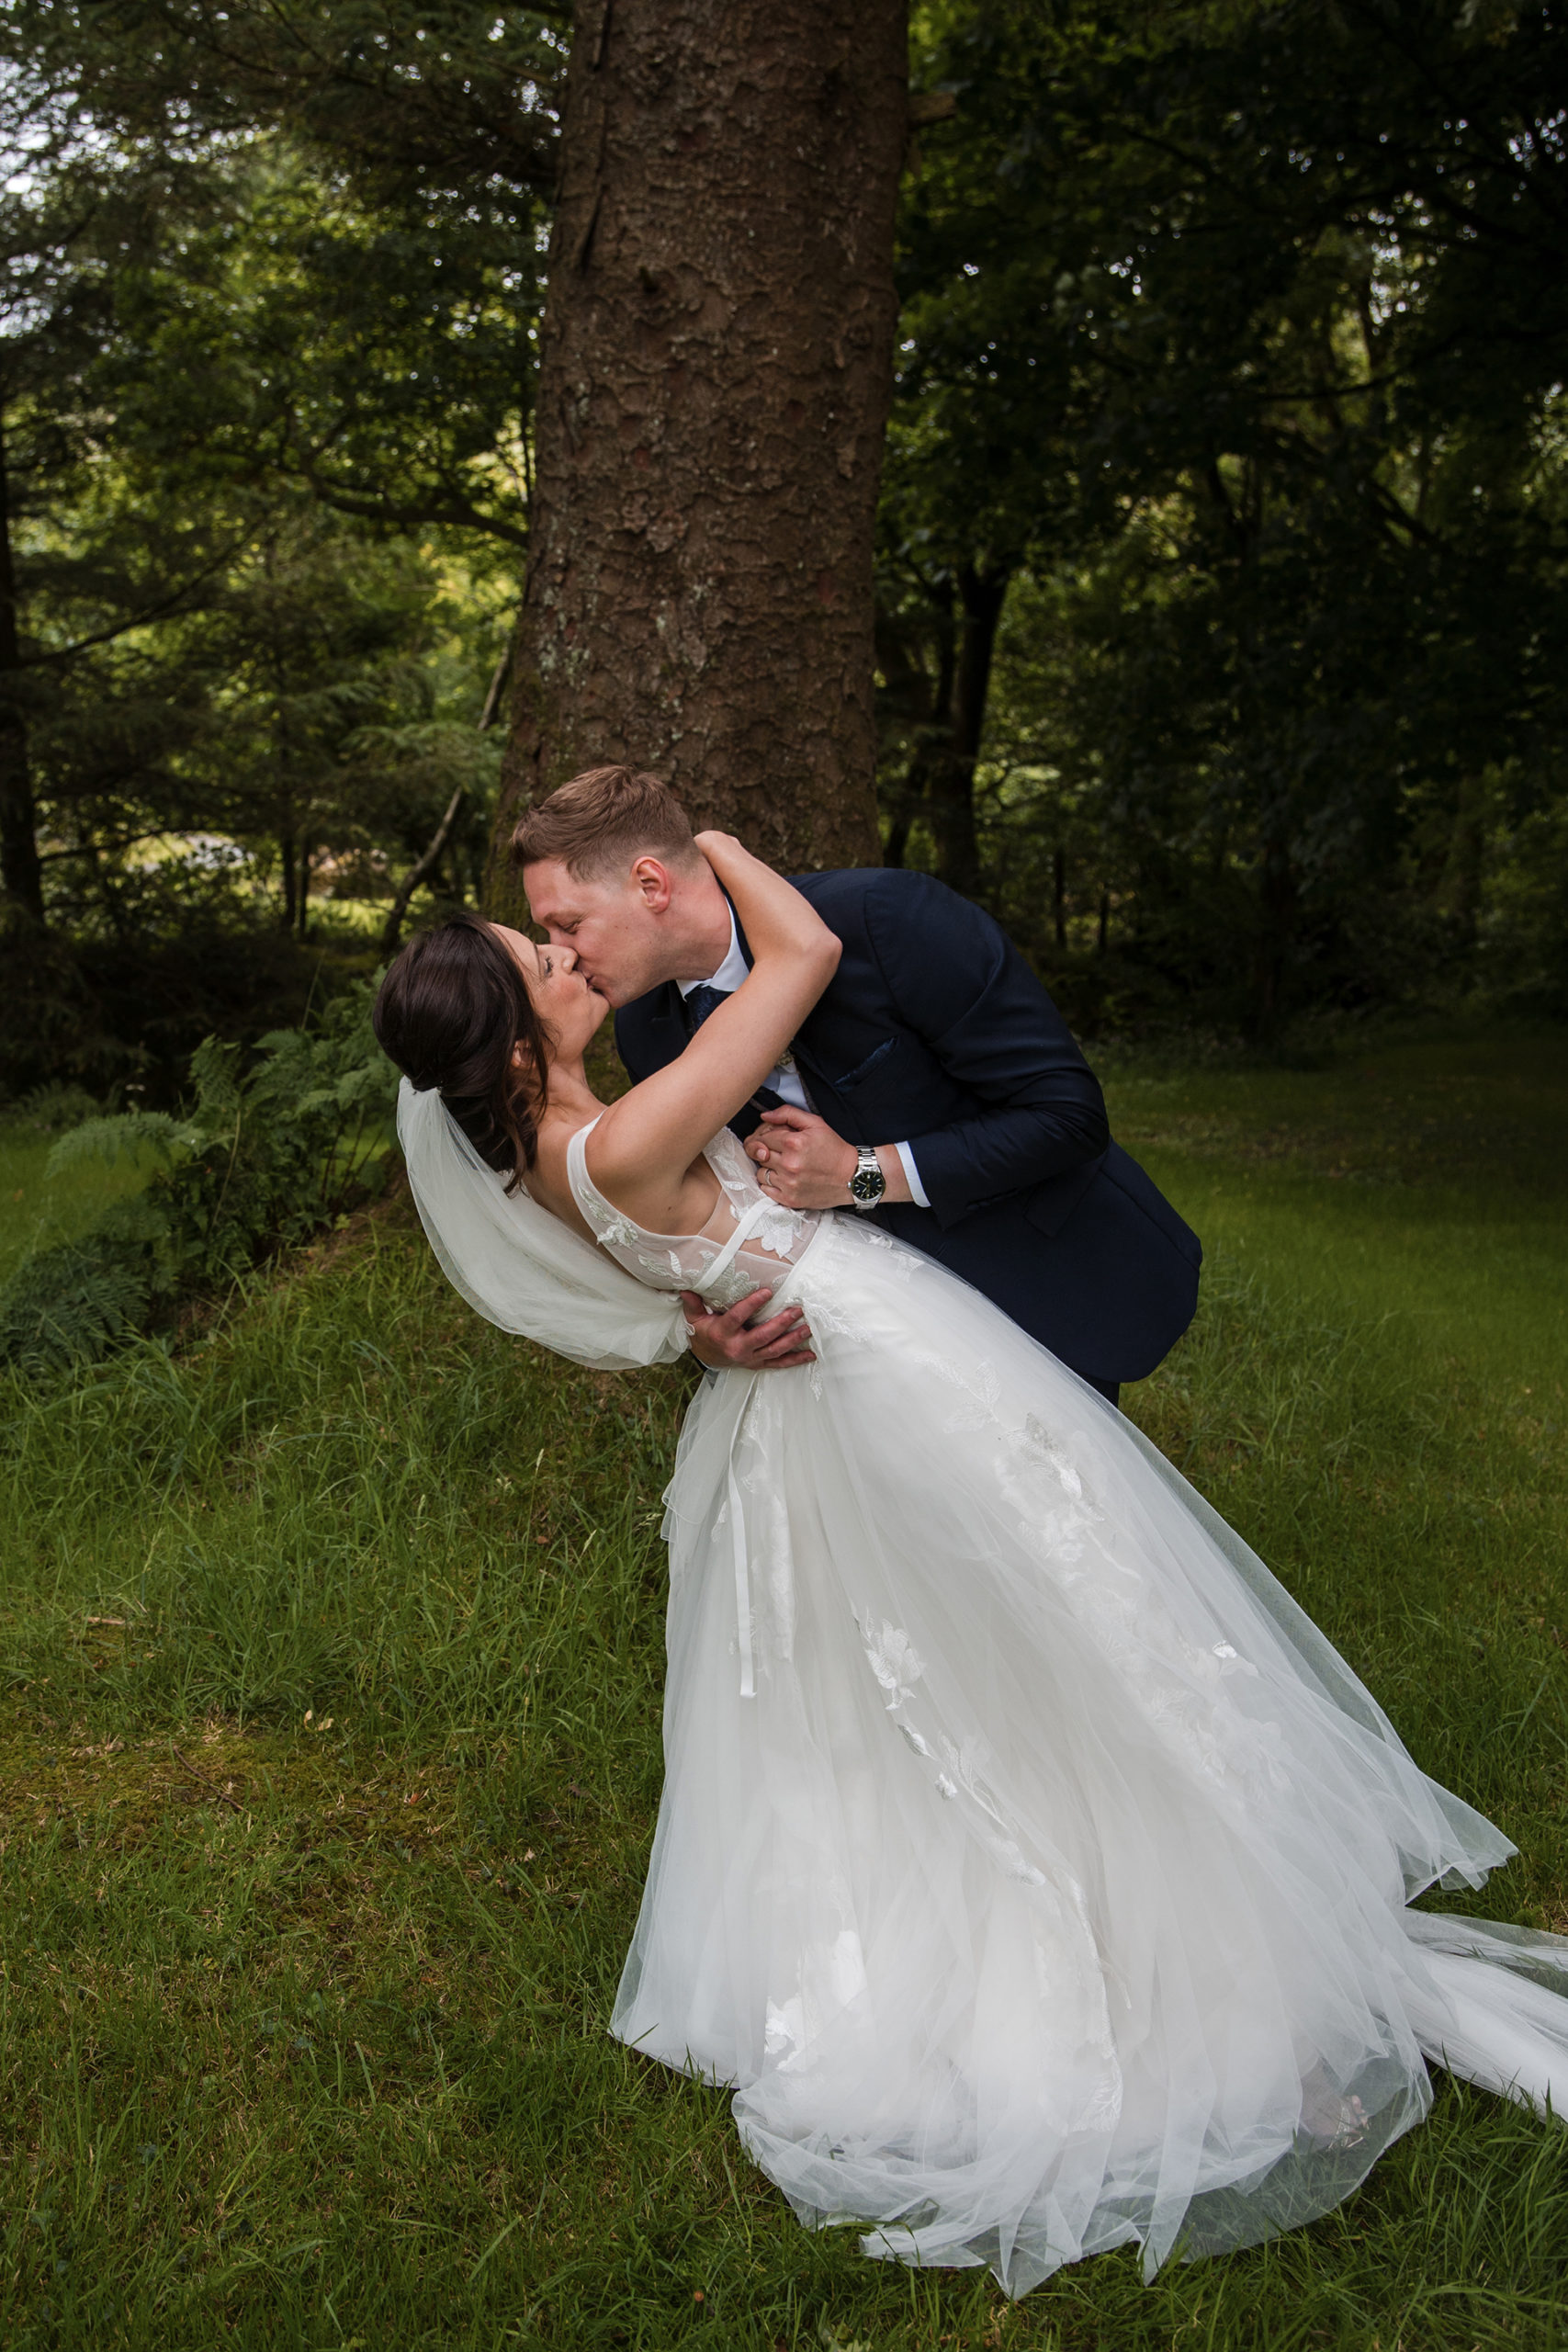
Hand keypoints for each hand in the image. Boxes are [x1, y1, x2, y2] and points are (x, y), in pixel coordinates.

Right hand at [680, 1286, 815, 1372]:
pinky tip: (811, 1354)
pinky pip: (779, 1363)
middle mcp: (738, 1348)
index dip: (752, 1304)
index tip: (767, 1291)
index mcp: (723, 1334)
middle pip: (763, 1336)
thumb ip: (693, 1303)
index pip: (738, 1317)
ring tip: (808, 1328)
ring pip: (775, 1350)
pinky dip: (796, 1360)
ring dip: (793, 1339)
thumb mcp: (695, 1318)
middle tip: (797, 1310)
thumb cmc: (704, 1333)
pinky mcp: (759, 1365)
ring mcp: (750, 1358)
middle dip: (781, 1323)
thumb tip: (686, 1287)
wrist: (707, 1358)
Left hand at [745, 1106, 857, 1208]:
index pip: (762, 1138)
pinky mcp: (790, 1199)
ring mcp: (789, 1184)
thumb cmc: (834, 1149)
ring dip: (767, 1167)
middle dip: (764, 1150)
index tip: (772, 1139)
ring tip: (782, 1165)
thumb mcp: (815, 1123)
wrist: (852, 1176)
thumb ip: (788, 1114)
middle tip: (776, 1151)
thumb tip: (765, 1115)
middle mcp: (789, 1164)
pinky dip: (770, 1183)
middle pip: (758, 1155)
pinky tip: (783, 1177)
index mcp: (794, 1143)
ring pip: (760, 1173)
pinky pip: (765, 1189)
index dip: (765, 1137)